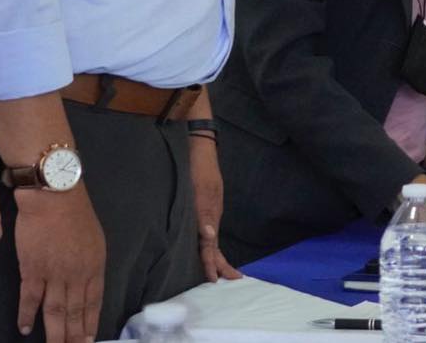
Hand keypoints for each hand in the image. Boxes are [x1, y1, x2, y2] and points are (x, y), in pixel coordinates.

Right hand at [13, 185, 104, 341]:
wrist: (54, 197)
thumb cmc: (76, 215)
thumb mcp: (95, 241)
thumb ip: (91, 266)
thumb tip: (88, 286)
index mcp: (95, 267)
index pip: (93, 303)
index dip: (89, 323)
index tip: (88, 340)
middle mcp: (77, 274)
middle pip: (74, 311)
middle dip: (72, 335)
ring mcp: (54, 273)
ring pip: (54, 310)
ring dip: (54, 332)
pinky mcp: (32, 269)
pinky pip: (30, 297)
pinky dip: (27, 314)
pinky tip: (25, 328)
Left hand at [188, 137, 240, 282]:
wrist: (198, 146)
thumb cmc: (196, 167)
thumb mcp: (199, 190)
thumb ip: (204, 213)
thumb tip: (210, 236)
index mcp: (209, 215)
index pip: (211, 245)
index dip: (212, 263)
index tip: (216, 280)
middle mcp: (210, 215)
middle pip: (214, 245)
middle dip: (220, 263)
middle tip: (229, 280)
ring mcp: (209, 209)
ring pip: (210, 237)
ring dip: (214, 255)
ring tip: (219, 269)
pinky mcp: (204, 203)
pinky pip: (206, 228)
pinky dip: (208, 242)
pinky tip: (205, 243)